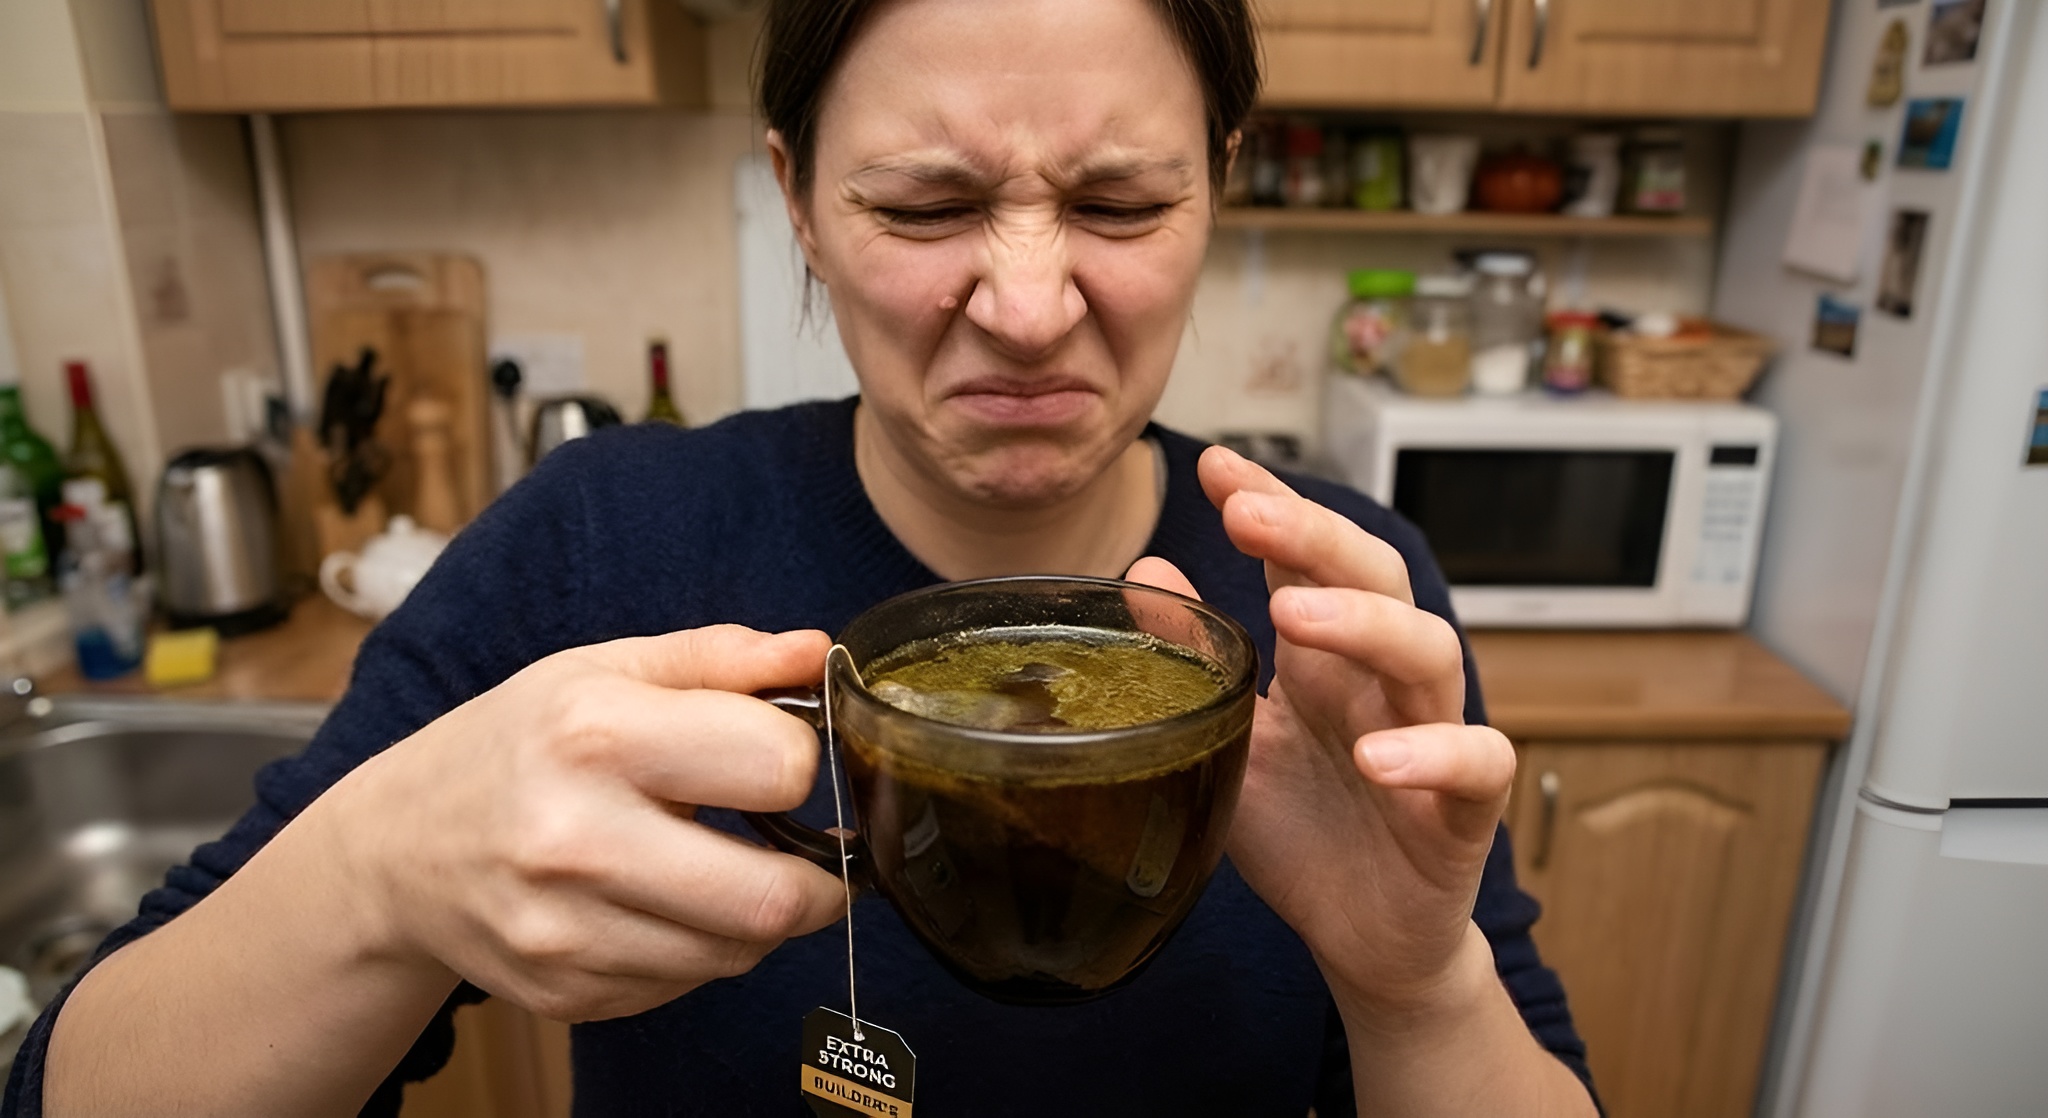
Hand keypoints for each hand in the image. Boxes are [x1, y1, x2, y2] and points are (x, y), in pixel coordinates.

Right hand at [322, 625, 848, 1021]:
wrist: (396, 849)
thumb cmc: (515, 744)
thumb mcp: (602, 669)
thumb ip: (719, 658)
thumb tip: (815, 653)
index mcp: (595, 735)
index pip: (778, 768)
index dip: (802, 762)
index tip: (786, 762)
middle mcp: (576, 839)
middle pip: (773, 897)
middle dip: (822, 878)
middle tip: (819, 854)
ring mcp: (565, 931)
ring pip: (740, 952)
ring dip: (763, 918)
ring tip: (737, 872)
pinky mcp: (565, 993)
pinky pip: (688, 984)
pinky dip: (702, 949)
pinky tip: (670, 906)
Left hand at [1128, 447, 1515, 1017]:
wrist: (1361, 938)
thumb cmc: (1302, 832)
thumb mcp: (1230, 739)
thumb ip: (1196, 661)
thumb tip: (1143, 570)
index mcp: (1322, 660)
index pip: (1307, 562)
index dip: (1272, 507)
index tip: (1215, 464)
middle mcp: (1379, 684)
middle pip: (1376, 580)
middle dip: (1315, 536)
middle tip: (1247, 513)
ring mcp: (1431, 737)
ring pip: (1431, 652)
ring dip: (1366, 625)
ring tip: (1297, 617)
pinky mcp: (1464, 811)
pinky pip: (1477, 763)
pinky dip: (1435, 753)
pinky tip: (1378, 759)